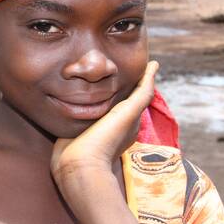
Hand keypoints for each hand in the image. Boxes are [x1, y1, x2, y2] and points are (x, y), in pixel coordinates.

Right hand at [51, 61, 157, 183]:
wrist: (77, 165)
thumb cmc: (106, 139)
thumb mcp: (129, 112)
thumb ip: (142, 91)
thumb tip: (155, 65)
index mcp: (127, 120)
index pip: (132, 93)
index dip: (130, 77)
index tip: (125, 58)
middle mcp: (111, 123)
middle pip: (112, 96)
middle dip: (110, 80)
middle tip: (104, 58)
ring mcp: (93, 127)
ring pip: (94, 102)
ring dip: (91, 88)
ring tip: (84, 69)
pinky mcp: (75, 129)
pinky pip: (77, 109)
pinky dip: (76, 98)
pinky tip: (69, 87)